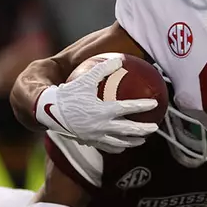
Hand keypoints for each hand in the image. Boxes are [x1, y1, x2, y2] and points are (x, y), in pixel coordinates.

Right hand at [36, 57, 158, 152]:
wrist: (50, 111)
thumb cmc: (69, 93)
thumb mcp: (85, 79)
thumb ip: (103, 69)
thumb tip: (119, 59)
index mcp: (103, 110)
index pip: (128, 109)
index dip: (143, 106)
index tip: (155, 103)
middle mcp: (101, 125)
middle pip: (128, 130)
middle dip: (143, 130)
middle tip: (155, 128)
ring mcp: (96, 135)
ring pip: (120, 142)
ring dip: (133, 141)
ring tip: (142, 140)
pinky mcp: (90, 141)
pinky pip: (107, 147)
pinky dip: (118, 147)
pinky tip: (123, 146)